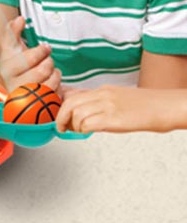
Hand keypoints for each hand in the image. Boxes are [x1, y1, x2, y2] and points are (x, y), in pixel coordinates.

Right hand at [0, 16, 60, 91]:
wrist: (16, 91)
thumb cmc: (16, 67)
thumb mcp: (12, 49)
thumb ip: (12, 32)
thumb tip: (20, 19)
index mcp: (6, 68)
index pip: (28, 59)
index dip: (40, 51)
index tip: (45, 47)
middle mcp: (13, 84)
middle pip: (41, 70)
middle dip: (48, 62)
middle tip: (48, 60)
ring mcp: (25, 97)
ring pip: (50, 82)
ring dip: (55, 74)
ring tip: (51, 72)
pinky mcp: (37, 107)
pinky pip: (55, 95)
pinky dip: (58, 88)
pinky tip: (52, 84)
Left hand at [56, 85, 186, 133]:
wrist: (165, 107)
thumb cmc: (146, 106)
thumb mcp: (118, 99)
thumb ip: (100, 103)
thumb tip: (85, 114)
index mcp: (102, 90)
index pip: (72, 93)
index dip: (60, 104)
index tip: (57, 114)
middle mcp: (102, 95)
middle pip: (69, 102)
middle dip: (60, 116)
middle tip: (60, 127)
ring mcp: (108, 106)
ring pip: (76, 113)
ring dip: (72, 125)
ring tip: (76, 131)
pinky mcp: (114, 119)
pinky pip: (88, 123)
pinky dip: (82, 129)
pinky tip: (86, 132)